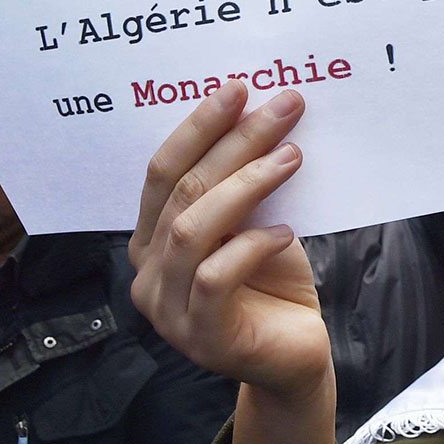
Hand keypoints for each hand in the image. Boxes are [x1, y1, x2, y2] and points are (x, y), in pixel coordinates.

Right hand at [128, 79, 331, 399]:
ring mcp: (168, 309)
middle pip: (182, 191)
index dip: (197, 127)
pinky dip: (251, 245)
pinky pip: (216, 277)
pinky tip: (285, 231)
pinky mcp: (200, 336)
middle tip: (282, 108)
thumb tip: (261, 113)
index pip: (161, 171)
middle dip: (234, 142)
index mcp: (150, 238)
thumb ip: (240, 184)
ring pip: (193, 229)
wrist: (296, 354)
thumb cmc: (273, 281)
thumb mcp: (253, 221)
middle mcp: (147, 272)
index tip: (238, 89)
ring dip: (246, 184)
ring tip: (291, 157)